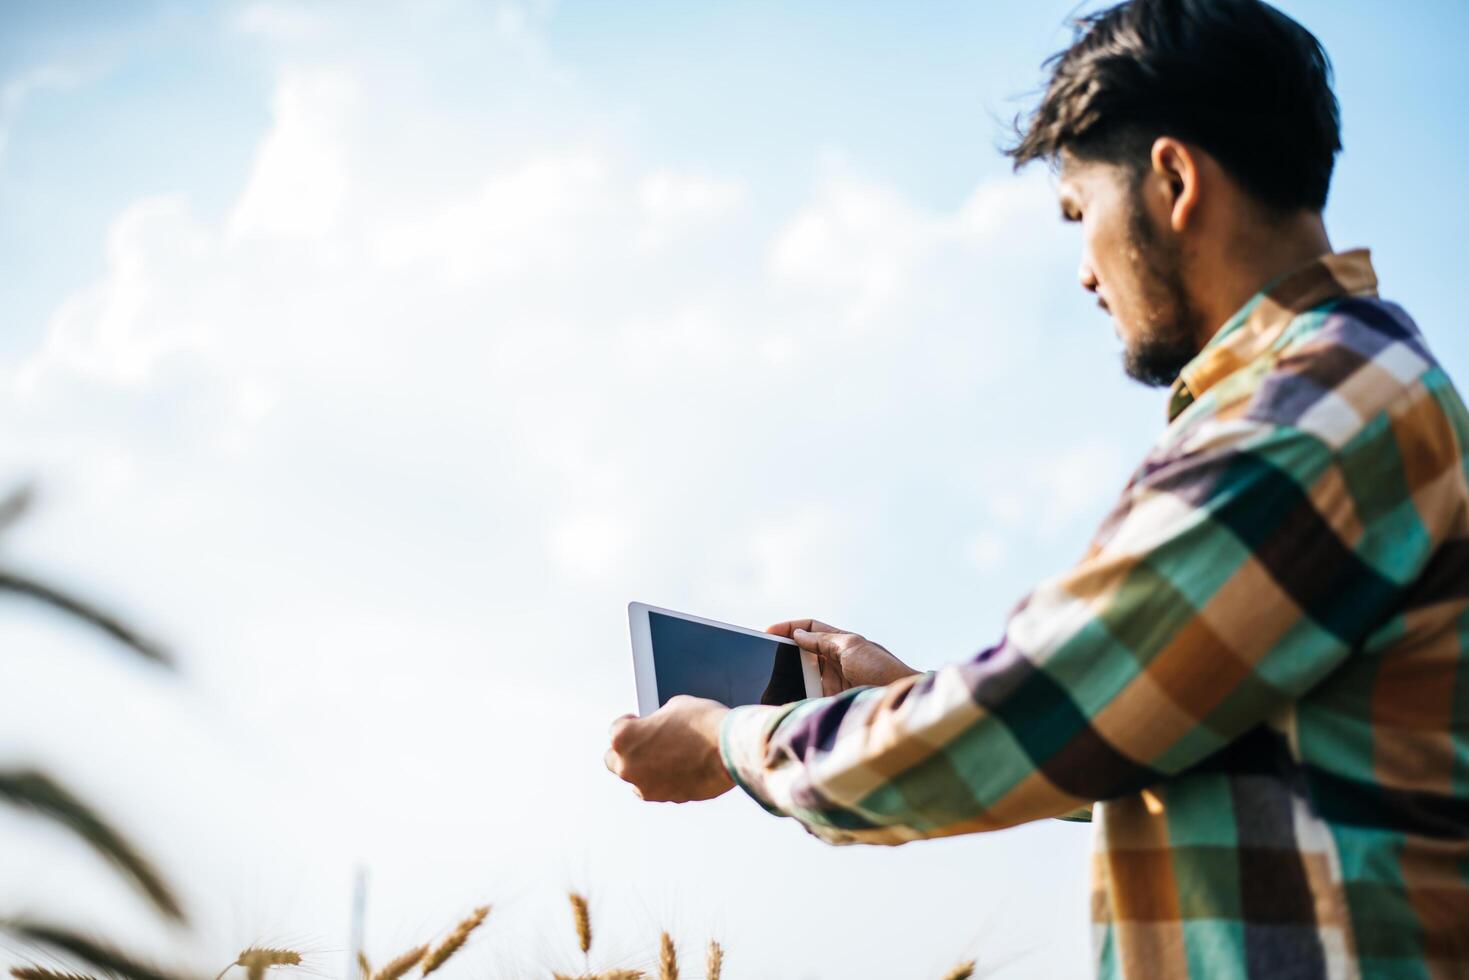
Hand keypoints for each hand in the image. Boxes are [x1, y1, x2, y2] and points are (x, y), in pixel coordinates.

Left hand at [605, 695, 734, 802]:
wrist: (731, 749)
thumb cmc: (703, 723)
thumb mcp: (675, 707)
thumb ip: (658, 719)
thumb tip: (661, 727)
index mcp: (623, 738)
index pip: (616, 728)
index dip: (630, 722)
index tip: (637, 721)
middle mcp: (628, 766)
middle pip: (614, 761)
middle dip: (627, 752)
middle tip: (644, 743)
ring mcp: (647, 787)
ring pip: (636, 780)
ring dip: (646, 769)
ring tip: (666, 757)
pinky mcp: (668, 799)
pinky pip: (660, 789)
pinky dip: (666, 781)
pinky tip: (682, 768)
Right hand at [766, 618, 918, 694]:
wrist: (898, 699)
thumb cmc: (881, 669)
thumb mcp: (851, 646)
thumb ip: (823, 640)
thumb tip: (798, 634)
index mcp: (840, 641)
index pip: (810, 628)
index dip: (790, 627)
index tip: (769, 632)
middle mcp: (835, 660)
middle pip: (803, 652)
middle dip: (785, 652)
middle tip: (766, 656)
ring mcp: (833, 681)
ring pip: (803, 675)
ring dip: (789, 676)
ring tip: (771, 676)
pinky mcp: (831, 701)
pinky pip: (808, 696)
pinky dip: (797, 695)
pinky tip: (785, 695)